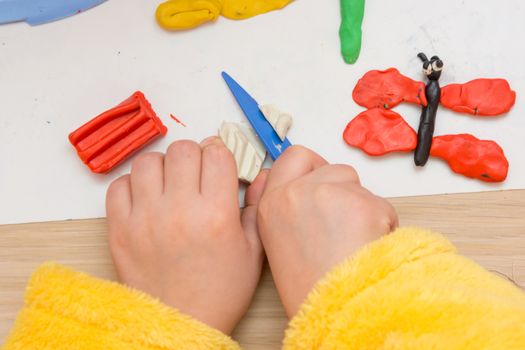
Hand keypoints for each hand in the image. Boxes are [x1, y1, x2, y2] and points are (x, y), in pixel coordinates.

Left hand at [106, 137, 266, 333]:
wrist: (180, 325)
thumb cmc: (218, 293)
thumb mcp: (253, 254)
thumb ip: (258, 210)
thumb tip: (260, 177)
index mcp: (216, 214)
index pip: (216, 154)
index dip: (220, 154)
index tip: (219, 164)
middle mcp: (180, 210)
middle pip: (183, 150)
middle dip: (194, 155)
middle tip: (196, 173)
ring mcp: (145, 218)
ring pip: (148, 162)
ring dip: (163, 166)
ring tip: (171, 184)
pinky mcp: (120, 229)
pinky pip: (119, 186)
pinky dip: (133, 185)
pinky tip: (147, 199)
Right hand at [257, 146, 397, 316]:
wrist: (334, 310)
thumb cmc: (310, 285)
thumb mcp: (278, 240)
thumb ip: (285, 205)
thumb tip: (300, 181)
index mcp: (272, 203)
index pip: (294, 157)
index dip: (312, 166)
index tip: (320, 178)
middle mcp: (296, 193)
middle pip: (331, 167)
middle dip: (340, 186)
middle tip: (340, 218)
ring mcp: (329, 195)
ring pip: (357, 184)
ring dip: (360, 205)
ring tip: (351, 239)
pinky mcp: (363, 205)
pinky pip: (380, 203)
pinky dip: (381, 222)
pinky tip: (366, 246)